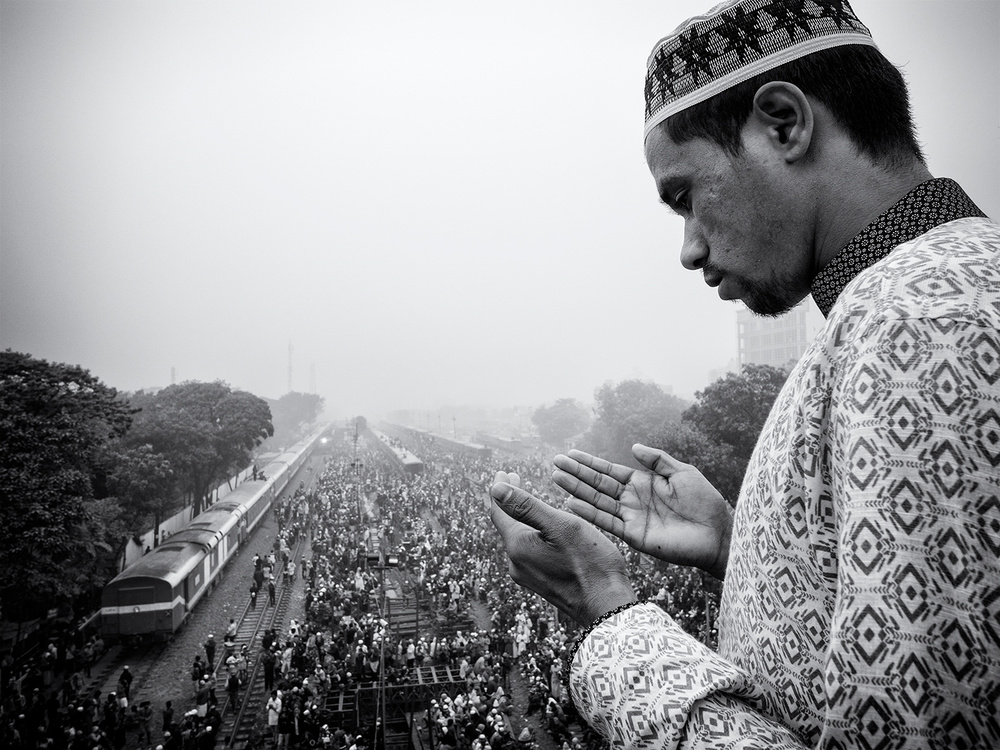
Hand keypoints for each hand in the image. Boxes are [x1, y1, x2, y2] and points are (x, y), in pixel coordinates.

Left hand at [488, 470, 635, 625]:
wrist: (607, 606)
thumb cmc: (590, 563)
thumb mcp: (561, 526)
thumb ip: (526, 506)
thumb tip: (494, 488)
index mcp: (518, 546)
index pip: (499, 512)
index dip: (500, 489)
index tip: (503, 471)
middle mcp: (516, 564)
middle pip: (507, 525)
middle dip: (511, 502)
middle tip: (514, 479)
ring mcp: (528, 577)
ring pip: (519, 540)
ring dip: (522, 518)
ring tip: (530, 502)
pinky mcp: (540, 584)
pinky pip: (530, 553)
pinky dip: (532, 535)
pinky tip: (544, 531)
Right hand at [553, 444, 732, 579]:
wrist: (716, 532)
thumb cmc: (704, 501)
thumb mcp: (682, 472)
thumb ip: (657, 460)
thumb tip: (633, 446)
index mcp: (642, 483)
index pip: (609, 471)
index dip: (589, 463)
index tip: (569, 454)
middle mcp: (631, 499)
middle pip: (597, 484)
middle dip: (576, 473)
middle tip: (555, 463)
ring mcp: (630, 517)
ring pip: (597, 501)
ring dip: (576, 489)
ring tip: (556, 478)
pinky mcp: (633, 535)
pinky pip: (606, 521)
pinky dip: (588, 512)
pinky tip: (571, 502)